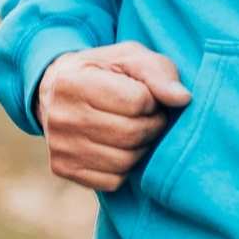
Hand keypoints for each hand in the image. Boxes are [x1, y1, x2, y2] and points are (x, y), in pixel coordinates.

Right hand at [36, 42, 192, 191]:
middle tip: (150, 117)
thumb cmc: (102, 71)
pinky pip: (112, 180)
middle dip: (152, 126)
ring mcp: (59, 147)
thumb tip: (183, 99)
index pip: (136, 102)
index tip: (146, 96)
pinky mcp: (64, 169)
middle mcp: (61, 117)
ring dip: (142, 147)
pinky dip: (125, 167)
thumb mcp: (129, 58)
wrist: (55, 91)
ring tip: (137, 131)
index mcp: (73, 82)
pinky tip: (119, 148)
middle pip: (131, 134)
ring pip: (124, 161)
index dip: (152, 100)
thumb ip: (158, 73)